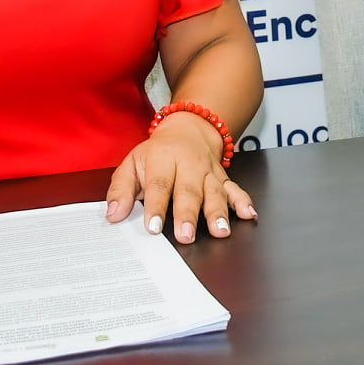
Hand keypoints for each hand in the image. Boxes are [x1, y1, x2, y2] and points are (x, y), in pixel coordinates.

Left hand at [105, 112, 256, 242]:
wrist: (188, 128)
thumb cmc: (157, 153)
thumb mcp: (132, 163)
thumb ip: (121, 189)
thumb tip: (113, 214)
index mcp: (162, 158)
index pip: (159, 183)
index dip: (156, 206)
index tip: (153, 228)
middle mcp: (188, 164)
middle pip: (189, 190)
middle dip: (188, 214)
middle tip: (186, 236)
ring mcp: (209, 172)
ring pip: (215, 192)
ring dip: (219, 212)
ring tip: (220, 231)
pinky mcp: (223, 178)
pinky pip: (236, 189)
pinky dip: (244, 202)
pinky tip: (250, 215)